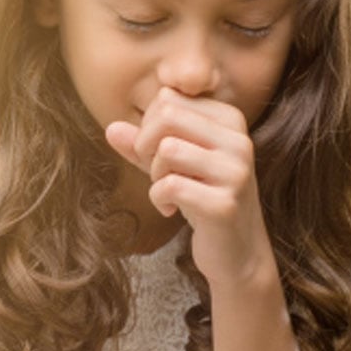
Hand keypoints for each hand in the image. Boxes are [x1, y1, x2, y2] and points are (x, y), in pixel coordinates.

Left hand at [104, 87, 276, 287]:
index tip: (160, 153)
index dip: (149, 126)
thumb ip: (142, 144)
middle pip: (167, 115)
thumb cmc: (201, 198)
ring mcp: (236, 172)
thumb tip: (111, 129)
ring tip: (169, 189)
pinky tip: (171, 210)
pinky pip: (169, 186)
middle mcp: (239, 140)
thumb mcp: (170, 164)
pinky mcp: (224, 204)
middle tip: (156, 171)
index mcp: (230, 120)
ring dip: (155, 174)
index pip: (168, 99)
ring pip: (167, 149)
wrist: (236, 251)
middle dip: (147, 144)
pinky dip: (158, 198)